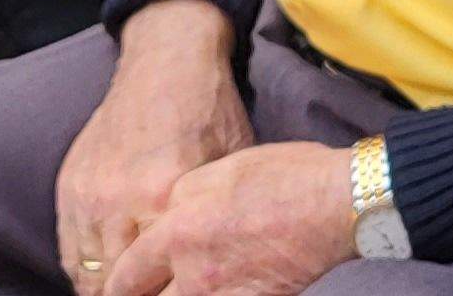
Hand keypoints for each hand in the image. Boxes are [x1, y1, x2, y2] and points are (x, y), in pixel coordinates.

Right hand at [57, 2, 258, 294]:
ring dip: (104, 287)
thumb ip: (209, 224)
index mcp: (161, 196)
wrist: (167, 62)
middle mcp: (117, 200)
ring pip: (84, 272)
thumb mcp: (227, 170)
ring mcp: (87, 193)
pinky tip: (105, 271)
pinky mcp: (69, 185)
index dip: (164, 294)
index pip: (153, 278)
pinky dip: (83, 266)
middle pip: (114, 284)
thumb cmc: (209, 114)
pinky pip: (67, 248)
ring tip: (127, 293)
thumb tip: (213, 272)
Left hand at [101, 143, 359, 295]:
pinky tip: (214, 295)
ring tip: (181, 292)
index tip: (114, 290)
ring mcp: (225, 294)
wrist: (338, 201)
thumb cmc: (284, 176)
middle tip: (139, 294)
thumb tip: (161, 222)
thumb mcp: (217, 170)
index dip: (115, 288)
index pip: (126, 276)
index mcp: (177, 232)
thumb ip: (178, 200)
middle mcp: (193, 272)